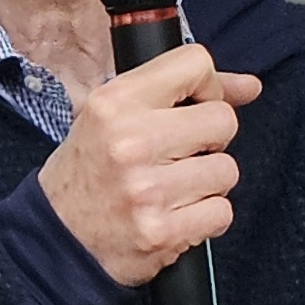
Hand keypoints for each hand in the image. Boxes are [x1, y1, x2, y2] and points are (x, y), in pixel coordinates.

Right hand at [37, 42, 262, 284]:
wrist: (54, 240)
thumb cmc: (88, 173)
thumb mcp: (115, 117)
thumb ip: (181, 94)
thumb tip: (250, 87)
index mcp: (115, 104)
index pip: (196, 64)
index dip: (206, 87)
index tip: (191, 108)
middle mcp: (131, 142)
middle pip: (223, 120)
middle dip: (210, 140)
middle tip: (179, 155)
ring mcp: (148, 190)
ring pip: (227, 170)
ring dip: (207, 182)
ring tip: (173, 189)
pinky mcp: (162, 232)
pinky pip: (222, 212)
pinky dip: (205, 217)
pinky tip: (176, 216)